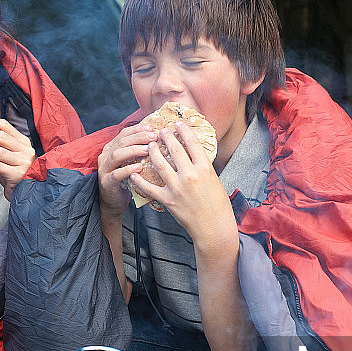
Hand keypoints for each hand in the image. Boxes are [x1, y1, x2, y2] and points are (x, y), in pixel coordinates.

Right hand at [97, 123, 156, 218]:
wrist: (113, 202)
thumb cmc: (125, 180)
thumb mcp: (130, 162)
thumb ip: (137, 151)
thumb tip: (156, 138)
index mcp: (111, 148)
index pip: (124, 133)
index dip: (138, 129)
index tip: (152, 128)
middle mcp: (105, 155)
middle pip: (121, 142)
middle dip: (139, 137)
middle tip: (154, 137)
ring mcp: (104, 169)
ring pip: (117, 155)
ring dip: (133, 151)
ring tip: (148, 150)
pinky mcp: (106, 182)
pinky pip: (116, 174)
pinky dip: (127, 170)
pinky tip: (139, 168)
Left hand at [128, 122, 234, 250]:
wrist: (214, 227)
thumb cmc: (218, 204)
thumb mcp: (214, 180)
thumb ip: (202, 167)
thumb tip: (193, 154)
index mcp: (205, 168)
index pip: (193, 143)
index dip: (184, 130)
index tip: (178, 123)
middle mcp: (190, 175)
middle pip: (175, 149)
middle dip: (166, 137)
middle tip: (161, 131)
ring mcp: (177, 187)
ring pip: (159, 163)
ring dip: (153, 152)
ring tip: (150, 145)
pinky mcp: (168, 200)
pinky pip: (149, 188)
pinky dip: (139, 180)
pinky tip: (133, 173)